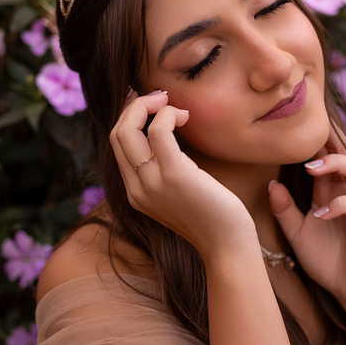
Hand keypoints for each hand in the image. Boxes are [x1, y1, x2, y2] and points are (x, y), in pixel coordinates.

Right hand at [110, 90, 254, 255]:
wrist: (228, 246)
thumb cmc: (213, 216)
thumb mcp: (179, 192)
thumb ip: (165, 169)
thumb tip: (163, 132)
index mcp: (135, 193)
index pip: (117, 145)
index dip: (129, 116)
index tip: (151, 104)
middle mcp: (137, 189)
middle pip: (117, 133)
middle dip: (136, 106)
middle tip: (162, 98)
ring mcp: (152, 183)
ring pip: (128, 129)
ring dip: (149, 105)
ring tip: (172, 104)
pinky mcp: (174, 176)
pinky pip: (159, 132)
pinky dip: (168, 114)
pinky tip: (185, 117)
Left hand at [267, 132, 345, 312]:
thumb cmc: (324, 260)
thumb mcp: (297, 233)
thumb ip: (284, 210)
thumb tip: (271, 184)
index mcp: (329, 193)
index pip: (326, 159)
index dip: (316, 143)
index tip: (294, 130)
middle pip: (345, 156)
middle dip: (328, 144)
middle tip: (304, 142)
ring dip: (335, 165)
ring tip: (311, 169)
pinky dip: (340, 205)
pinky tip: (320, 214)